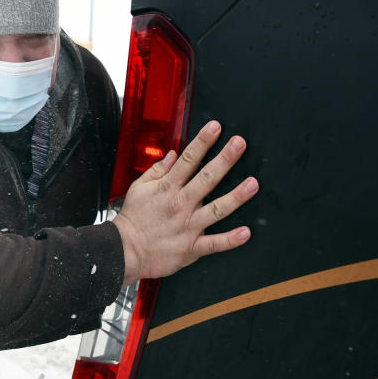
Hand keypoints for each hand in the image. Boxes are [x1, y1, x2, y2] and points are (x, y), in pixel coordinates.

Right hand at [112, 120, 258, 285]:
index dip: (202, 142)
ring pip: (216, 209)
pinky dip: (230, 239)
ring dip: (236, 197)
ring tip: (252, 184)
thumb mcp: (139, 188)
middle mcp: (180, 204)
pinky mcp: (191, 247)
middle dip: (224, 160)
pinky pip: (214, 243)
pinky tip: (246, 232)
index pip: (188, 160)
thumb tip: (172, 155)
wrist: (124, 250)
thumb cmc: (133, 219)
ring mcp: (188, 226)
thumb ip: (157, 171)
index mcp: (167, 188)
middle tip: (239, 144)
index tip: (215, 128)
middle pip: (206, 179)